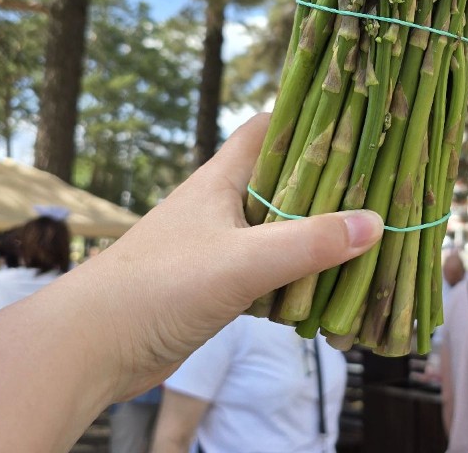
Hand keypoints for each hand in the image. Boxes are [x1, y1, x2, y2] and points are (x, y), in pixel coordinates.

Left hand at [69, 113, 383, 399]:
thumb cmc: (159, 287)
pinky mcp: (214, 287)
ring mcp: (216, 248)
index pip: (267, 129)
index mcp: (220, 180)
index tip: (354, 124)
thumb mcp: (242, 261)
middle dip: (326, 187)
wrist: (91, 347)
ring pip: (277, 232)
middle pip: (282, 183)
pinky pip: (268, 273)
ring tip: (363, 242)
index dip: (308, 120)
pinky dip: (295, 280)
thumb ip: (308, 243)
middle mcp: (220, 206)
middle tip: (376, 191)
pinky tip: (324, 292)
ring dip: (313, 239)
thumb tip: (374, 223)